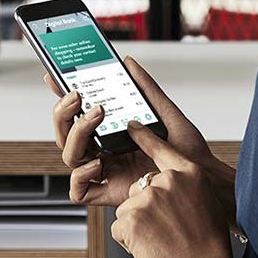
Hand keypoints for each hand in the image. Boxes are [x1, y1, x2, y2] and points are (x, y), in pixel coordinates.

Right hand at [44, 56, 218, 206]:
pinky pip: (78, 190)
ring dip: (75, 133)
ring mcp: (104, 172)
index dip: (62, 98)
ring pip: (69, 155)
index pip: (78, 114)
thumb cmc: (188, 152)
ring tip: (96, 117)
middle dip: (62, 113)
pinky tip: (99, 161)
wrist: (204, 181)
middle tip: (77, 95)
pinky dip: (81, 175)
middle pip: (66, 134)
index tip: (54, 77)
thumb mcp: (166, 112)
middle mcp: (103, 151)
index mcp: (111, 132)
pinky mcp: (108, 193)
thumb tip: (128, 63)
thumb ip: (146, 88)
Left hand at [110, 121, 237, 257]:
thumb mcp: (205, 202)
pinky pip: (120, 226)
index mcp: (190, 174)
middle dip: (146, 208)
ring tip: (160, 239)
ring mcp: (147, 198)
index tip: (132, 128)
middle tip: (166, 228)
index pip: (162, 149)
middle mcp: (168, 181)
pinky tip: (149, 246)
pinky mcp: (130, 217)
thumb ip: (185, 186)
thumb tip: (167, 183)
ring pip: (128, 208)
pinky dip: (130, 240)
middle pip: (141, 187)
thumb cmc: (208, 243)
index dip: (145, 138)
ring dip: (138, 225)